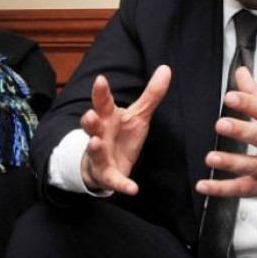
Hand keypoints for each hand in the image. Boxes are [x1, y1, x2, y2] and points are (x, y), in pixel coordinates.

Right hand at [80, 65, 170, 194]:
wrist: (105, 165)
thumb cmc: (120, 135)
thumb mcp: (138, 114)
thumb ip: (151, 94)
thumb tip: (166, 68)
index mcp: (108, 117)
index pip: (103, 102)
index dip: (100, 92)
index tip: (100, 80)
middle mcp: (100, 134)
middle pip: (92, 125)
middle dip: (90, 120)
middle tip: (90, 115)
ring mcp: (100, 155)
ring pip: (94, 151)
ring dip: (94, 147)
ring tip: (95, 143)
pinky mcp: (107, 175)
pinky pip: (113, 180)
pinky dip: (122, 184)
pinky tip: (133, 189)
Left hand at [195, 67, 256, 202]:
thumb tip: (241, 72)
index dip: (249, 103)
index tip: (231, 96)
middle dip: (241, 131)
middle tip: (221, 124)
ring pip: (252, 166)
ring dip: (231, 162)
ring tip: (211, 157)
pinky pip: (241, 189)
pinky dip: (222, 189)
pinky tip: (204, 185)